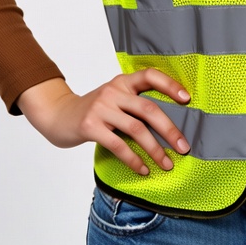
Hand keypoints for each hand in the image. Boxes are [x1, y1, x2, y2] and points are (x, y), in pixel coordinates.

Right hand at [16, 70, 191, 175]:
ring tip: (166, 164)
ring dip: (154, 149)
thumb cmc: (94, 110)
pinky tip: (143, 169)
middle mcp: (113, 91)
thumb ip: (134, 102)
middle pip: (148, 108)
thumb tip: (168, 123)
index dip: (170, 85)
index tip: (187, 99)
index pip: (150, 75)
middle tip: (183, 147)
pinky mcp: (91, 126)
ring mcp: (101, 108)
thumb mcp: (113, 98)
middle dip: (169, 130)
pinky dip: (133, 159)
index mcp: (122, 81)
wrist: (58, 115)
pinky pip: (118, 145)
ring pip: (136, 129)